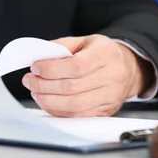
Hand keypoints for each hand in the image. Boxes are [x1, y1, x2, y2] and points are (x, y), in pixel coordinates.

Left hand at [21, 34, 153, 116]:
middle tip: (29, 80)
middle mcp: (112, 76)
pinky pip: (78, 116)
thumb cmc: (102, 53)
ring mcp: (111, 97)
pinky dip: (58, 111)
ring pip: (74, 105)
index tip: (35, 67)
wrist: (127, 67)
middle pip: (72, 87)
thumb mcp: (84, 41)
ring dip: (48, 100)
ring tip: (36, 91)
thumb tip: (38, 58)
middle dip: (44, 85)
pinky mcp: (106, 111)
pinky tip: (48, 102)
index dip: (52, 69)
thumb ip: (61, 47)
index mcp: (106, 54)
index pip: (76, 66)